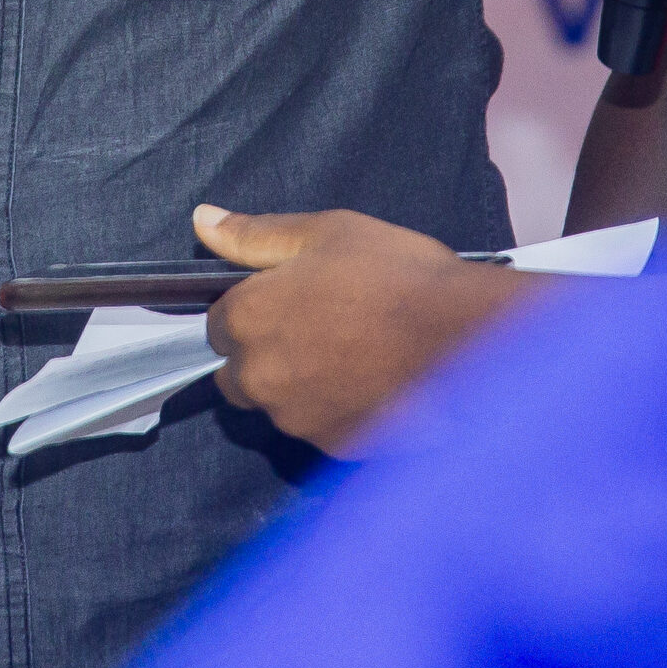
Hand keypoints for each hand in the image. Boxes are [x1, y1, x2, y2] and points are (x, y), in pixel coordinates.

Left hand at [196, 204, 532, 454]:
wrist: (464, 336)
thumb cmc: (396, 273)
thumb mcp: (327, 232)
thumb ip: (256, 234)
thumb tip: (203, 221)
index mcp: (250, 319)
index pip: (216, 323)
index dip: (249, 307)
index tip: (286, 297)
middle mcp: (261, 378)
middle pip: (239, 373)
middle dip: (264, 353)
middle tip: (319, 323)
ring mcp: (297, 419)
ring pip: (279, 402)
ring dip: (300, 382)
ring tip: (354, 349)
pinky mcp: (333, 446)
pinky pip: (318, 425)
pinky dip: (335, 406)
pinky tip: (371, 379)